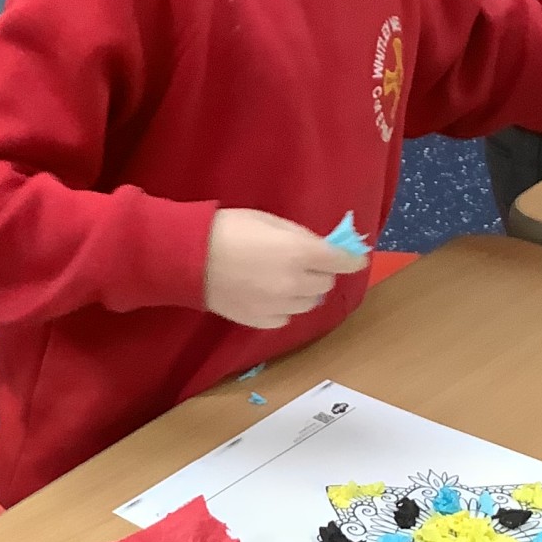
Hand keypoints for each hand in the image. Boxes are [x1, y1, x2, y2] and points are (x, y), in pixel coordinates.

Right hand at [204, 208, 366, 329]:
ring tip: (284, 280)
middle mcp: (295, 283)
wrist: (188, 258)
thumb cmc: (228, 228)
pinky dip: (284, 307)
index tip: (352, 257)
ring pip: (309, 303)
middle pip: (326, 283)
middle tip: (305, 263)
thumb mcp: (270, 221)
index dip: (351, 259)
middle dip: (321, 272)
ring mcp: (278, 305)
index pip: (342, 262)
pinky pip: (286, 317)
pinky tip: (268, 295)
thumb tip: (322, 249)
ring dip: (304, 291)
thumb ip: (301, 236)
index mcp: (300, 252)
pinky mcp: (261, 321)